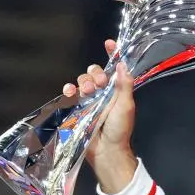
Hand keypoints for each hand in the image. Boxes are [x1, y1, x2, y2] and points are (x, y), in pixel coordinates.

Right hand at [65, 38, 137, 193]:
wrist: (106, 150)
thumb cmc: (120, 130)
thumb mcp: (126, 106)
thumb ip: (124, 85)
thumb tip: (122, 64)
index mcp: (116, 91)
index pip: (114, 68)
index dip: (112, 55)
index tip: (109, 43)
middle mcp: (103, 93)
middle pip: (95, 72)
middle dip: (95, 73)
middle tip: (99, 84)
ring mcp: (90, 100)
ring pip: (82, 80)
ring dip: (83, 81)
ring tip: (87, 91)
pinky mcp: (78, 108)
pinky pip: (70, 93)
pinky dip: (68, 89)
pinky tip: (70, 91)